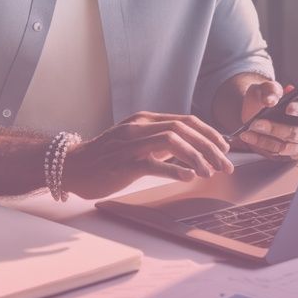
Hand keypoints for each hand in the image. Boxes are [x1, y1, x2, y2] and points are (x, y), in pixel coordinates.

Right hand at [61, 111, 235, 199]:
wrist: (72, 167)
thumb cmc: (105, 158)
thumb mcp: (135, 143)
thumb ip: (159, 144)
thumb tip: (189, 150)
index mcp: (144, 120)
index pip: (185, 120)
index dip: (209, 133)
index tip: (224, 148)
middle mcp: (139, 127)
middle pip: (184, 129)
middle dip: (209, 147)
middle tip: (225, 165)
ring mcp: (131, 144)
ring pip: (172, 141)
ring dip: (196, 157)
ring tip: (208, 172)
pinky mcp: (123, 163)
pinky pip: (152, 163)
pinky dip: (173, 169)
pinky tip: (187, 177)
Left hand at [232, 78, 297, 159]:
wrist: (260, 108)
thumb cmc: (271, 96)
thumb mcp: (270, 87)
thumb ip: (271, 89)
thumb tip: (270, 100)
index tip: (288, 108)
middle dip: (276, 129)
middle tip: (257, 123)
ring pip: (286, 147)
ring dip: (265, 141)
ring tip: (249, 133)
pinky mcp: (291, 153)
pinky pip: (278, 155)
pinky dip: (262, 147)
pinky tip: (250, 139)